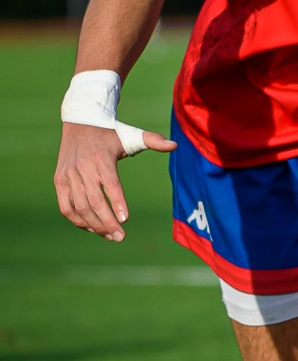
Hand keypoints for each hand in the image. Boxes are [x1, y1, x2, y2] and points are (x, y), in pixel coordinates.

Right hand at [54, 120, 174, 240]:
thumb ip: (153, 140)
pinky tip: (93, 228)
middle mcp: (83, 168)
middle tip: (121, 237)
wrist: (80, 123)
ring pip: (79, 207)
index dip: (117, 202)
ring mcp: (68, 175)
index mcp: (102, 159)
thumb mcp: (132, 134)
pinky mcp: (59, 181)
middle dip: (107, 222)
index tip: (125, 219)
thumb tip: (175, 145)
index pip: (110, 184)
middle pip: (93, 201)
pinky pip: (66, 206)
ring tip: (111, 236)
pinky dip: (77, 220)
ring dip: (94, 225)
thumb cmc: (111, 133)